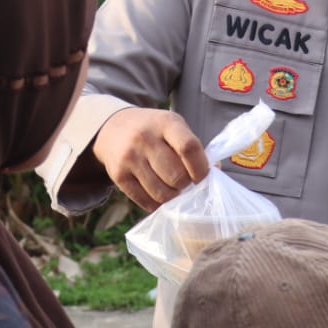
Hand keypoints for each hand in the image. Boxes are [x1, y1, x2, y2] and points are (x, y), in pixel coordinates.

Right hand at [91, 107, 208, 210]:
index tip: (202, 176)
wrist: (112, 128)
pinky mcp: (118, 175)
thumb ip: (192, 147)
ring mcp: (130, 158)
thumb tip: (215, 171)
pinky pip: (145, 201)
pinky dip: (156, 203)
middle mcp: (145, 139)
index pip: (189, 148)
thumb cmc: (153, 129)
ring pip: (161, 193)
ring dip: (172, 197)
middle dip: (185, 185)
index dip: (201, 169)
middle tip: (184, 182)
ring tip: (172, 188)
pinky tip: (158, 194)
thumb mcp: (173, 126)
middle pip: (176, 176)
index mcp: (165, 123)